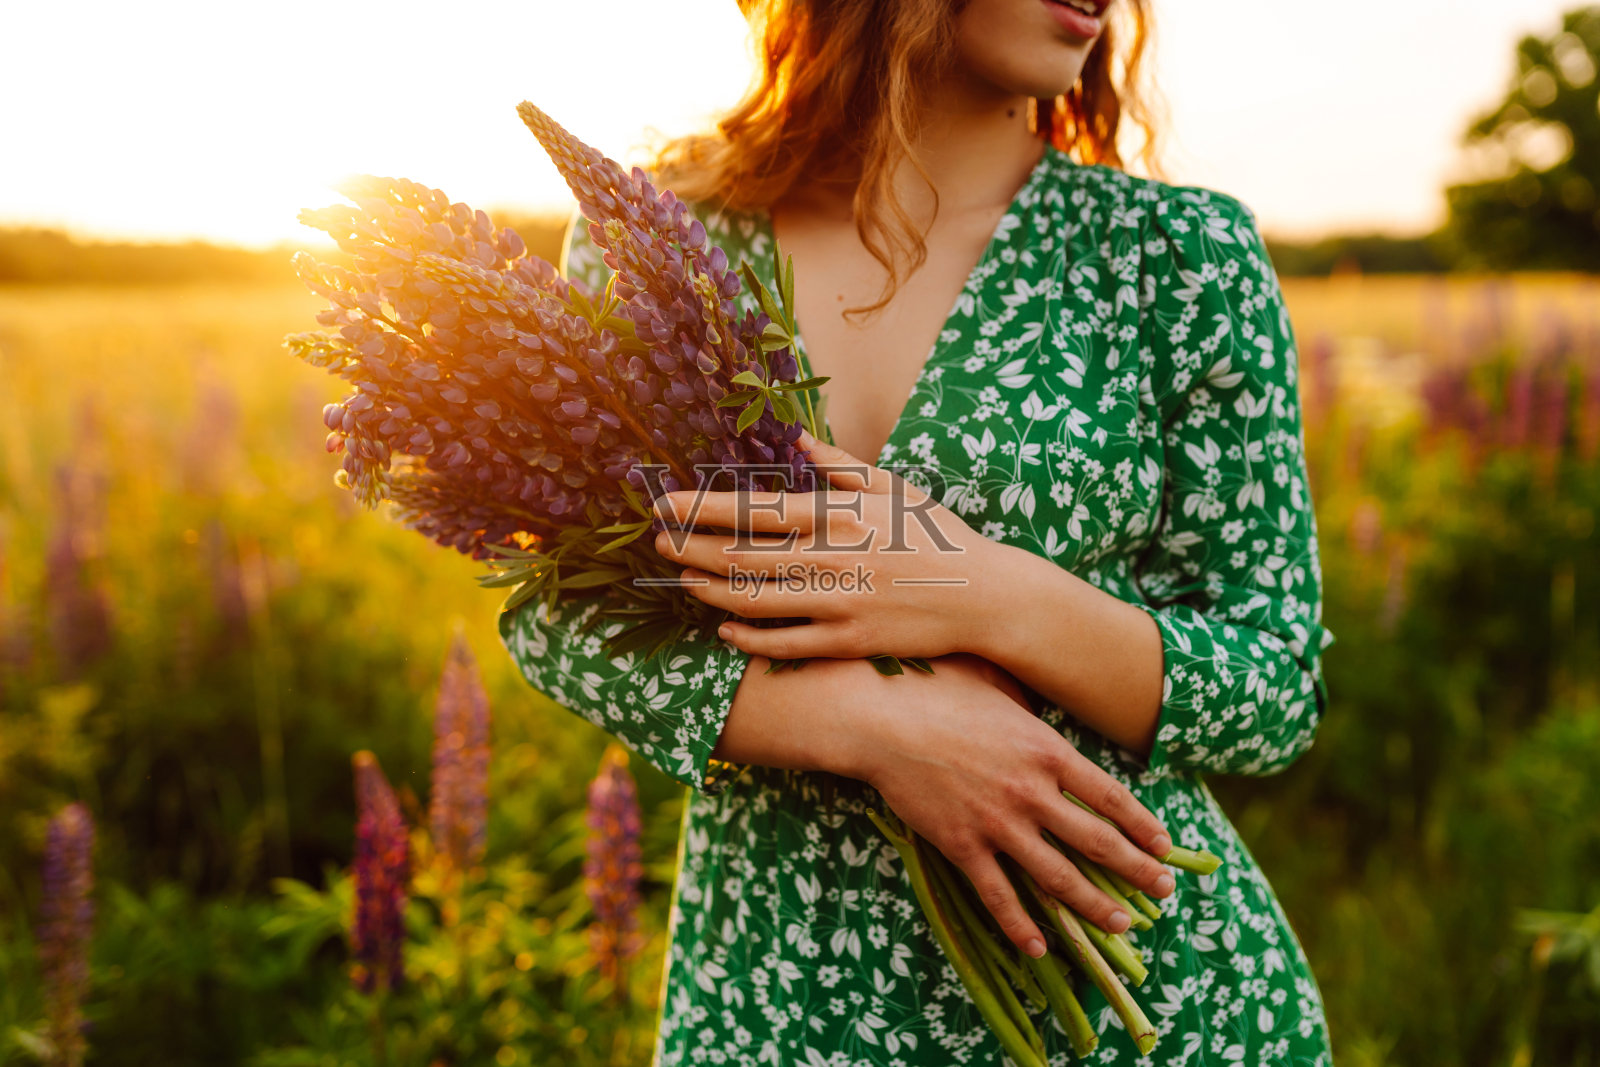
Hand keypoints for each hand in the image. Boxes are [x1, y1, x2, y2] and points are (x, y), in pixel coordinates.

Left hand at [653, 430, 1032, 659]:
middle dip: (691, 548)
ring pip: (754, 601)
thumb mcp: (892, 488)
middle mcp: (833, 558)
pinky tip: (725, 628)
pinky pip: (784, 644)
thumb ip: (839, 465)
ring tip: (683, 578)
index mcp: (840, 515)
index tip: (665, 505)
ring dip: (709, 589)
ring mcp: (839, 604)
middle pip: (741, 556)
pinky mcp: (849, 642)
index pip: (754, 510)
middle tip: (658, 542)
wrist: (985, 596)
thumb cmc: (938, 535)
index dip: (701, 509)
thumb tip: (798, 435)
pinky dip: (749, 637)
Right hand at [844, 653, 1175, 957]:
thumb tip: (1041, 708)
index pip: (1111, 797)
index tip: (1165, 846)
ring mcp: (997, 823)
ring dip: (1095, 905)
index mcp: (1047, 750)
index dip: (1143, 826)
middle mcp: (1032, 792)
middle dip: (1138, 870)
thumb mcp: (997, 684)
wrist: (882, 718)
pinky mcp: (961, 845)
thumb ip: (1028, 706)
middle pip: (1098, 842)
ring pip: (1058, 877)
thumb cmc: (937, 688)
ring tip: (1119, 923)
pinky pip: (997, 894)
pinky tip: (1039, 946)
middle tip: (1163, 889)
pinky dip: (1019, 924)